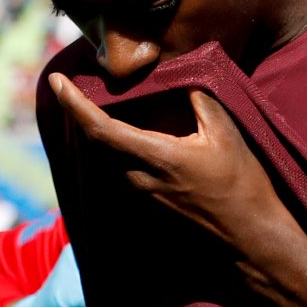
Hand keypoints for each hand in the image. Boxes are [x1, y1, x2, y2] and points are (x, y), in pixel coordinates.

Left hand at [48, 72, 295, 250]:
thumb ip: (199, 98)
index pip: (100, 129)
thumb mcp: (225, 133)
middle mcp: (139, 177)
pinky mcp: (147, 200)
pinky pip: (121, 165)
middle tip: (70, 82)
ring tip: (94, 98)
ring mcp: (141, 193)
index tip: (57, 81)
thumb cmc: (241, 185)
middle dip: (79, 110)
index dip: (73, 104)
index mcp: (156, 158)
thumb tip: (183, 69)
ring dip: (97, 126)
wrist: (249, 236)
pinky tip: (124, 126)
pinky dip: (114, 142)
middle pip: (96, 140)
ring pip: (107, 154)